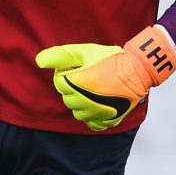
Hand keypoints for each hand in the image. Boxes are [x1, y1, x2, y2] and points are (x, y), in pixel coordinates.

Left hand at [35, 26, 175, 130]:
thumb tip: (39, 62)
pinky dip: (92, 115)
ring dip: (82, 101)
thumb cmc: (109, 59)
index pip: (58, 82)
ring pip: (78, 112)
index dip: (68, 72)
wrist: (136, 70)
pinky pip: (91, 123)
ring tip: (95, 88)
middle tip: (90, 75)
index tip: (80, 66)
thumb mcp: (83, 51)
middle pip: (67, 98)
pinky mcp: (107, 121)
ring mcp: (96, 114)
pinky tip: (99, 103)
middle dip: (74, 87)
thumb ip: (59, 56)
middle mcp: (83, 103)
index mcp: (74, 85)